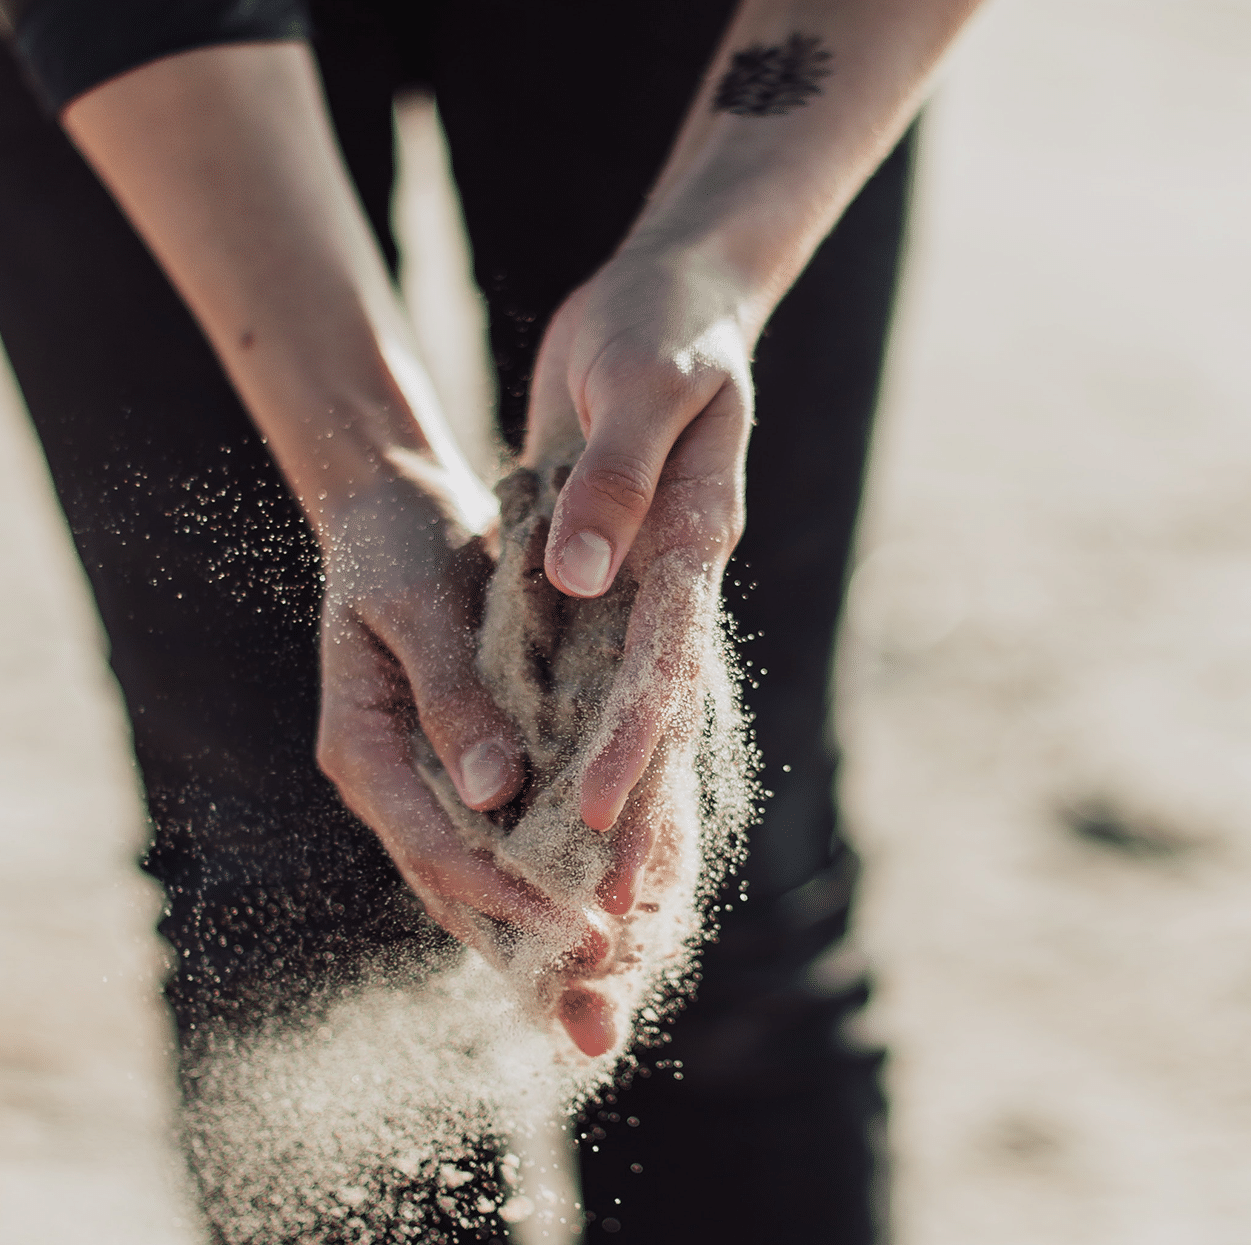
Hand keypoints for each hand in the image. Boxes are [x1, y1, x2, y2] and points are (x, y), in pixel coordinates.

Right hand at [309, 449, 611, 1003]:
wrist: (393, 506)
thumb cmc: (398, 542)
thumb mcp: (419, 605)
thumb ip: (452, 697)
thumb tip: (493, 794)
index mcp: (364, 752)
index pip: (439, 851)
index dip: (512, 901)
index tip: (583, 936)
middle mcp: (392, 786)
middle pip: (459, 895)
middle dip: (530, 959)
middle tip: (600, 1015)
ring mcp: (425, 784)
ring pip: (481, 888)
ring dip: (539, 948)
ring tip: (605, 1006)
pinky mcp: (466, 771)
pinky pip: (505, 848)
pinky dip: (546, 891)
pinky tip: (601, 933)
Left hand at [523, 244, 757, 909]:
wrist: (672, 302)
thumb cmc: (662, 330)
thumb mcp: (640, 382)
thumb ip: (616, 477)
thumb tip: (582, 577)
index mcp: (695, 548)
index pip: (665, 668)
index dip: (633, 752)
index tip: (597, 830)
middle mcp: (676, 591)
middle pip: (660, 730)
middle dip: (640, 831)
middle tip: (615, 936)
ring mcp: (648, 598)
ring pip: (634, 730)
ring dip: (619, 821)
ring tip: (599, 923)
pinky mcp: (615, 591)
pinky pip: (599, 690)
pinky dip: (586, 758)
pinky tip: (556, 820)